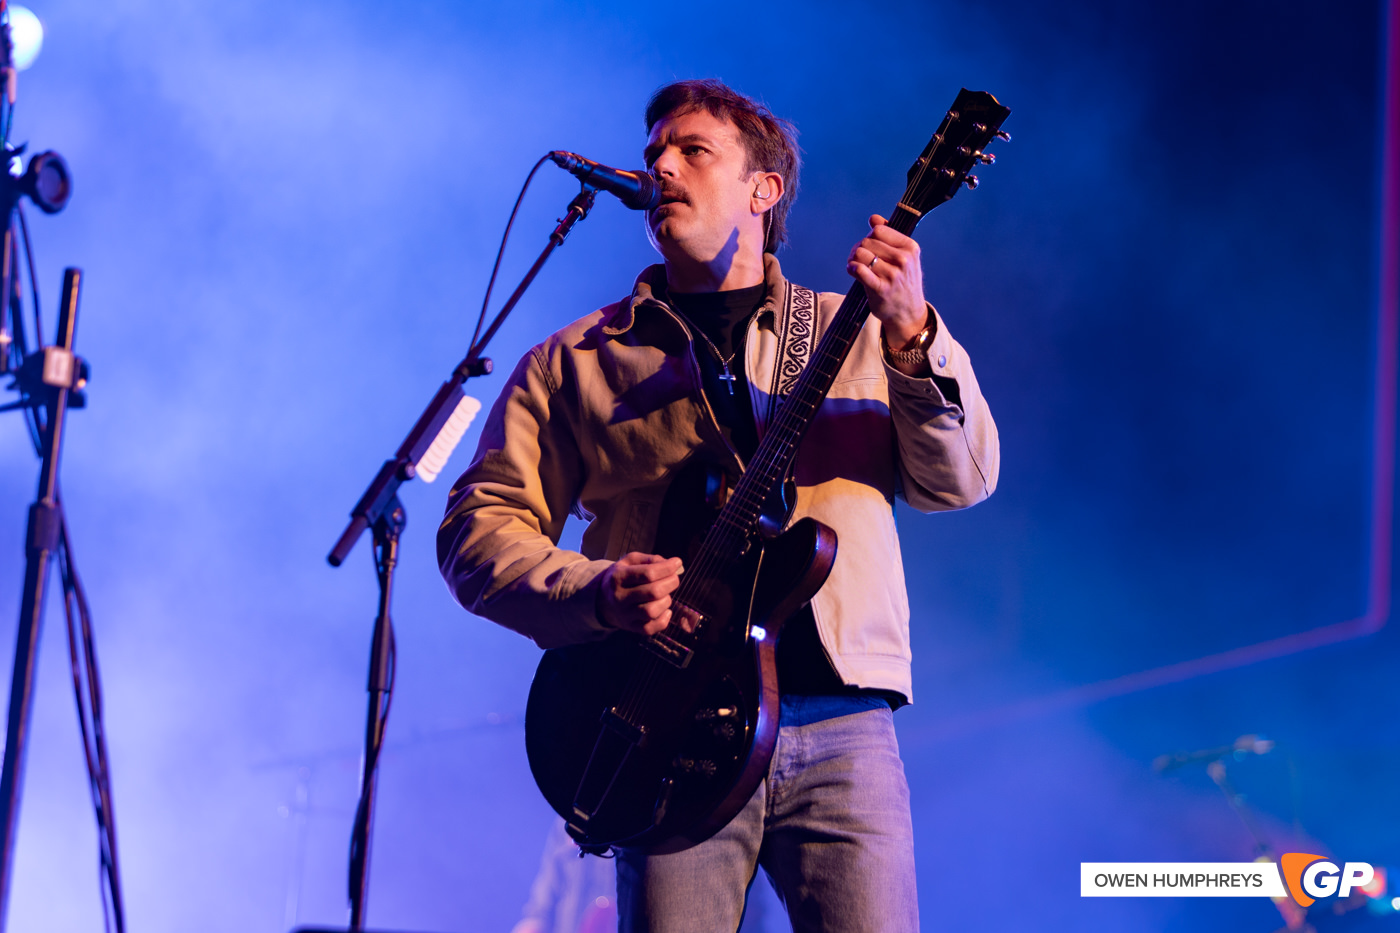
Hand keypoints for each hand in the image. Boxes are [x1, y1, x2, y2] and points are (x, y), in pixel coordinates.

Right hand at [597, 552, 683, 635]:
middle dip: (671, 583)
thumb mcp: (630, 561)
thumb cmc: (623, 577)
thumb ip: (650, 559)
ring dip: (666, 601)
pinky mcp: (631, 627)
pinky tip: (664, 609)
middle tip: (673, 578)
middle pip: (653, 592)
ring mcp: (625, 615)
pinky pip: (651, 628)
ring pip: (652, 611)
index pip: (648, 574)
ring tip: (665, 594)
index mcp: (618, 577)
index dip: (667, 568)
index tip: (676, 563)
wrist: (603, 599)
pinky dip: (664, 619)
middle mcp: (619, 597)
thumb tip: (673, 564)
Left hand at [847, 214, 928, 347]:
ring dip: (853, 259)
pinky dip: (851, 268)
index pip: (879, 230)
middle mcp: (903, 260)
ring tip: (856, 266)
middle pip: (867, 241)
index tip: (869, 247)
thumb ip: (889, 236)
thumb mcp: (904, 256)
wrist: (908, 312)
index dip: (869, 237)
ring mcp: (892, 275)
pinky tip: (852, 272)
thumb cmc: (902, 281)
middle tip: (858, 259)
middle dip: (858, 248)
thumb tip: (873, 218)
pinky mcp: (880, 289)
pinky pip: (858, 270)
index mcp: (910, 248)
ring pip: (860, 254)